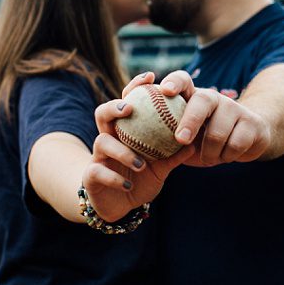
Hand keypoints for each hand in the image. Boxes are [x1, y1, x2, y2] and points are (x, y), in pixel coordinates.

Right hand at [82, 93, 193, 220]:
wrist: (120, 207)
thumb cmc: (140, 180)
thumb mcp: (160, 168)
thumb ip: (172, 156)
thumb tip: (193, 144)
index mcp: (125, 132)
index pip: (126, 101)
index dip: (135, 86)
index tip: (151, 77)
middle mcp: (109, 139)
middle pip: (103, 113)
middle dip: (114, 107)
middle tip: (130, 109)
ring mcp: (97, 156)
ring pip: (102, 142)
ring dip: (122, 151)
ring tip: (141, 164)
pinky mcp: (90, 176)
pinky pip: (98, 172)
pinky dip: (115, 178)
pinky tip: (128, 185)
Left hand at [157, 70, 271, 166]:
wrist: (245, 141)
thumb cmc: (203, 139)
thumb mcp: (184, 136)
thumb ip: (164, 134)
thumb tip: (138, 140)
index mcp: (193, 97)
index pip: (183, 80)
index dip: (174, 82)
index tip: (165, 90)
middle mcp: (214, 98)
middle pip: (203, 101)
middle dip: (190, 120)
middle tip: (181, 139)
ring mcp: (235, 109)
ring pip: (218, 132)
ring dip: (209, 153)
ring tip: (207, 157)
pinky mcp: (252, 124)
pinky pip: (235, 144)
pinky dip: (226, 156)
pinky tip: (225, 156)